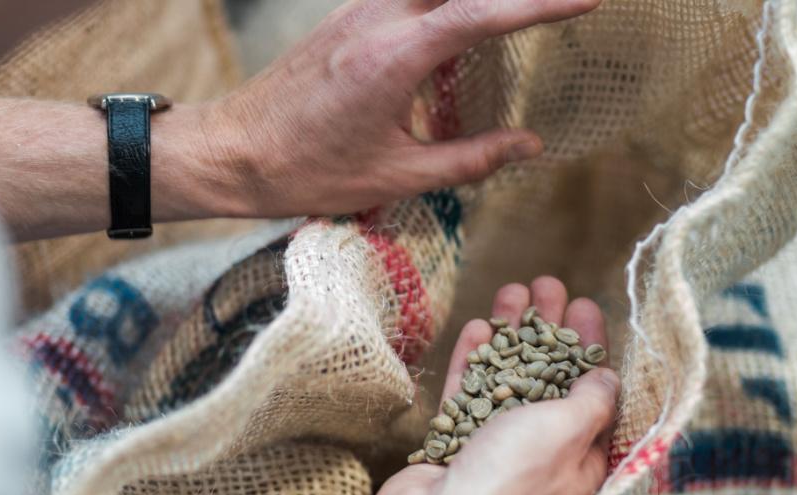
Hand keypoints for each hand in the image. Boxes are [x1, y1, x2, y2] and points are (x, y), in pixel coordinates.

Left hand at [206, 0, 601, 217]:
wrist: (232, 152)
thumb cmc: (308, 171)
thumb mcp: (397, 176)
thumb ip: (471, 159)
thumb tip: (530, 146)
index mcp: (394, 55)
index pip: (483, 14)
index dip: (541, 3)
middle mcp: (378, 17)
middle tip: (565, 3)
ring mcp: (359, 10)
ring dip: (478, 0)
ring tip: (520, 14)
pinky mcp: (349, 18)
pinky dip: (447, 2)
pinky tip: (467, 25)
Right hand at [360, 276, 618, 494]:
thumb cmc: (511, 480)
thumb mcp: (568, 431)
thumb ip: (591, 400)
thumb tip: (607, 377)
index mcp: (581, 458)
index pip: (594, 392)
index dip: (591, 346)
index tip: (584, 305)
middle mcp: (541, 454)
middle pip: (550, 379)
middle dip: (548, 329)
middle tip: (546, 285)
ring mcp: (495, 450)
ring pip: (507, 380)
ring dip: (511, 335)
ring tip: (512, 290)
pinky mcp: (454, 448)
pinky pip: (470, 396)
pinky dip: (475, 362)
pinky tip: (480, 327)